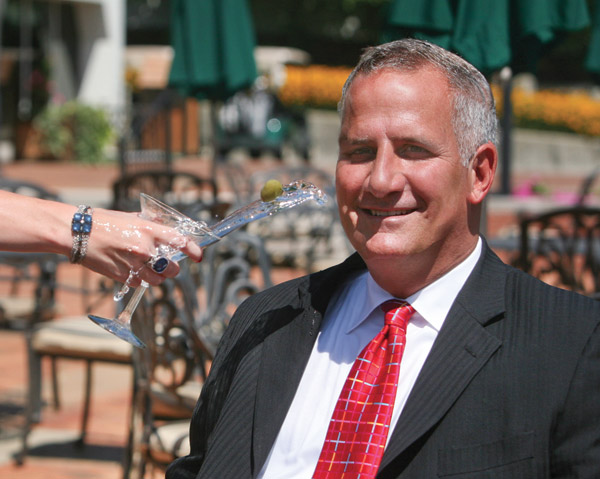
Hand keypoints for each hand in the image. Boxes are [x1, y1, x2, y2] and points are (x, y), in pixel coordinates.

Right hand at [80, 208, 202, 285]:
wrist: (78, 233)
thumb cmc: (105, 222)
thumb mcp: (133, 218)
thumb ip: (152, 225)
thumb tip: (169, 229)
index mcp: (149, 230)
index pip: (180, 242)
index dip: (193, 251)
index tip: (198, 256)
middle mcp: (144, 248)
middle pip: (173, 268)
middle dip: (173, 268)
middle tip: (167, 264)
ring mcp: (133, 264)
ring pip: (159, 280)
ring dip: (158, 277)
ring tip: (149, 268)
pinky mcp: (122, 276)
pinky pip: (141, 284)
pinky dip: (140, 280)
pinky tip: (132, 270)